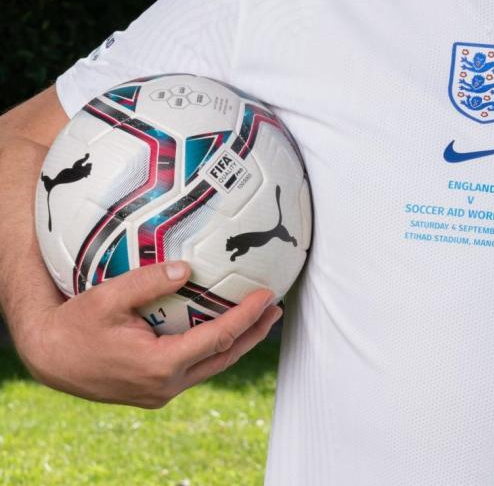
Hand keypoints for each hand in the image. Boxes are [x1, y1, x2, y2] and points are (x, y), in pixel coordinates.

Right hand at [19, 261, 281, 407]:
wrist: (49, 357)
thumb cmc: (76, 325)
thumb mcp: (108, 297)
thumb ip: (148, 282)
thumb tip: (187, 269)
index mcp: (160, 365)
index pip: (218, 338)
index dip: (247, 317)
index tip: (268, 296)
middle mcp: (165, 385)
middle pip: (224, 358)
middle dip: (254, 333)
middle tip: (277, 308)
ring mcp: (159, 391)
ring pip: (211, 367)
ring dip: (238, 342)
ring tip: (261, 319)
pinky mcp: (153, 389)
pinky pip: (194, 368)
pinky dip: (215, 348)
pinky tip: (223, 329)